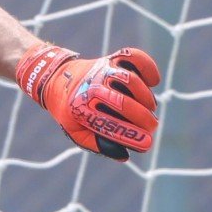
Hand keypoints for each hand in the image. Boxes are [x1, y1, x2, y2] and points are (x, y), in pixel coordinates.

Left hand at [16, 42, 160, 159]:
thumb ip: (97, 144)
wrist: (57, 79)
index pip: (109, 124)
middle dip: (143, 118)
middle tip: (152, 126)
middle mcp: (92, 87)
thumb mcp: (76, 130)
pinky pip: (133, 57)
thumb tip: (124, 155)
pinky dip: (147, 66)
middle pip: (123, 102)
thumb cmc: (71, 110)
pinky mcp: (112, 59)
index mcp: (80, 108)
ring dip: (146, 97)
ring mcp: (103, 70)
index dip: (130, 135)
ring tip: (150, 108)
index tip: (147, 143)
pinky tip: (154, 81)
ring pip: (131, 81)